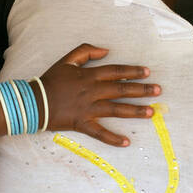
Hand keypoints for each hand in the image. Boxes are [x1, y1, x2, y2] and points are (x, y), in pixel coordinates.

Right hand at [37, 44, 159, 146]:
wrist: (33, 101)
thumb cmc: (50, 80)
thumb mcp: (66, 60)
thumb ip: (86, 51)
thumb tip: (106, 50)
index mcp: (89, 76)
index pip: (116, 71)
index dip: (132, 71)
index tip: (147, 72)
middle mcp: (92, 91)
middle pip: (121, 90)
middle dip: (141, 90)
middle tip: (158, 91)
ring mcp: (88, 109)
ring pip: (115, 109)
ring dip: (135, 111)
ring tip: (151, 112)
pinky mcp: (82, 123)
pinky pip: (99, 132)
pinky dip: (113, 138)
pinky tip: (127, 142)